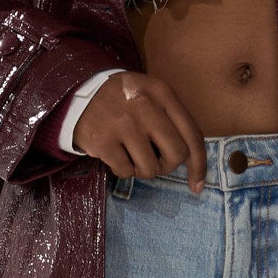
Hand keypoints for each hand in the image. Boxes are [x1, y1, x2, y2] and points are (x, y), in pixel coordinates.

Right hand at [73, 70, 207, 191]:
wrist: (77, 94)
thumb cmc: (124, 100)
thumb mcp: (151, 95)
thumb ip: (173, 119)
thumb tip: (193, 161)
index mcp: (162, 93)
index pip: (192, 134)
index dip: (199, 164)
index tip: (197, 184)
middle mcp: (145, 106)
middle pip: (176, 155)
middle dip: (167, 165)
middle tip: (154, 160)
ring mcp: (123, 124)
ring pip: (151, 169)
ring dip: (143, 169)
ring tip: (132, 155)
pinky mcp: (103, 141)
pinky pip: (126, 172)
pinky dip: (123, 169)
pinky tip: (115, 154)